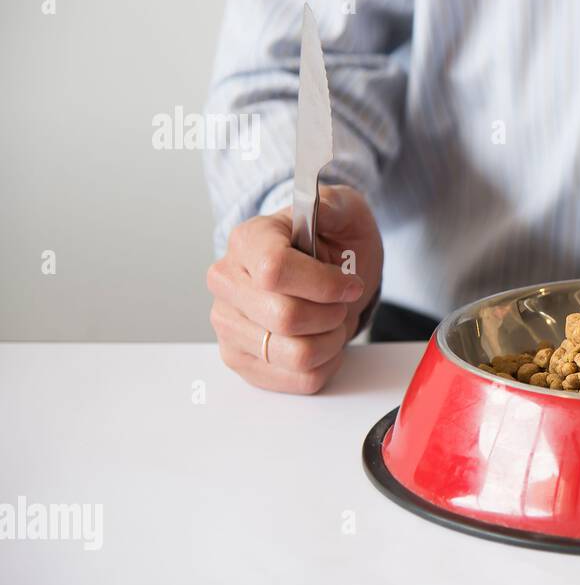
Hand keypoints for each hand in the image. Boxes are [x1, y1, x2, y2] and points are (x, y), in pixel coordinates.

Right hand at [207, 185, 382, 393]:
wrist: (327, 274)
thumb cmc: (334, 243)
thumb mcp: (344, 212)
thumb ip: (333, 205)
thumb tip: (319, 205)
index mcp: (246, 240)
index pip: (275, 271)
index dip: (324, 284)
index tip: (347, 283)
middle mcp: (226, 283)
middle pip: (285, 319)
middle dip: (331, 314)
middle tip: (340, 303)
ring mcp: (228, 325)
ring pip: (295, 355)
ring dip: (330, 341)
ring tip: (330, 322)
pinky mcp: (241, 360)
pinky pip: (298, 379)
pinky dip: (324, 364)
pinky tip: (320, 341)